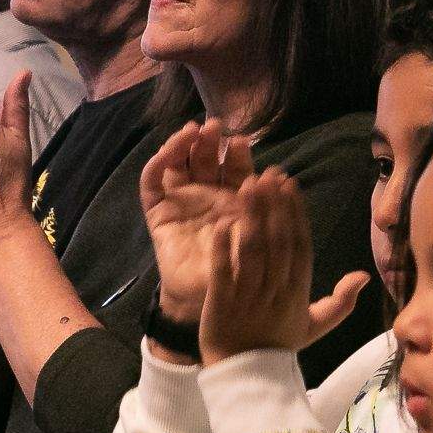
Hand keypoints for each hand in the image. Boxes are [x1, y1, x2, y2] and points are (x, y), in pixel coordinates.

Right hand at [141, 120, 253, 323]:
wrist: (210, 305)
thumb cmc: (241, 276)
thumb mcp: (261, 241)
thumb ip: (271, 211)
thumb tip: (281, 174)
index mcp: (234, 201)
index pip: (235, 167)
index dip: (240, 154)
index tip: (247, 144)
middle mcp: (207, 196)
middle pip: (206, 158)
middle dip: (212, 141)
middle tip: (218, 128)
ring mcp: (181, 202)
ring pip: (179, 162)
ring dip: (185, 143)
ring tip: (196, 131)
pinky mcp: (158, 212)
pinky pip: (152, 183)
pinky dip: (159, 162)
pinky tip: (169, 151)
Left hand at [200, 170, 368, 364]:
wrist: (245, 379)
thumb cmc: (278, 348)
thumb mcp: (314, 328)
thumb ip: (341, 302)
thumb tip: (366, 275)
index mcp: (298, 293)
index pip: (300, 246)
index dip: (296, 214)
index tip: (290, 186)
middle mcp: (276, 290)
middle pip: (278, 241)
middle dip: (274, 204)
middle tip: (269, 174)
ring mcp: (248, 295)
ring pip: (253, 249)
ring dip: (251, 215)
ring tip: (247, 185)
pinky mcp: (221, 301)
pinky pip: (223, 268)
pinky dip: (224, 244)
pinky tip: (223, 219)